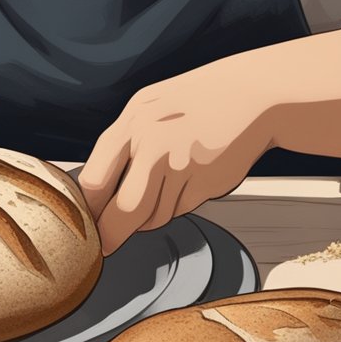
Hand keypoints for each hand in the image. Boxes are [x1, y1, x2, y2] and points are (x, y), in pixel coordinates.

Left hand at [80, 60, 273, 254]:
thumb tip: (95, 194)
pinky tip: (189, 180)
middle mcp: (154, 142)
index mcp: (132, 122)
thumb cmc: (196, 104)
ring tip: (167, 185)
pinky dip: (177, 206)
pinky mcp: (206, 183)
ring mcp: (183, 164)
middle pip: (123, 209)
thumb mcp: (149, 109)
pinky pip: (178, 211)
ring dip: (151, 215)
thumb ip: (122, 145)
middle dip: (112, 234)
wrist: (254, 95)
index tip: (85, 226)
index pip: (94, 180)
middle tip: (107, 246)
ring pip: (152, 216)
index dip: (88, 210)